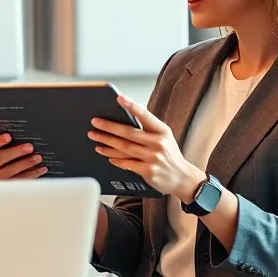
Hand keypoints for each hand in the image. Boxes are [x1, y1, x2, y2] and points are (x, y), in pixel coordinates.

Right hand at [0, 132, 46, 179]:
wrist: (10, 169)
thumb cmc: (11, 152)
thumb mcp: (8, 146)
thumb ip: (13, 140)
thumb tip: (27, 132)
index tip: (8, 136)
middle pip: (0, 158)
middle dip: (16, 152)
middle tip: (30, 147)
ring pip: (10, 171)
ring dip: (26, 163)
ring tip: (38, 157)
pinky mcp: (10, 185)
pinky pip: (21, 180)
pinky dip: (33, 173)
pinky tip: (42, 168)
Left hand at [88, 96, 205, 200]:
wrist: (182, 178)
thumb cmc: (169, 155)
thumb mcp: (164, 137)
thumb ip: (148, 129)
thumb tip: (123, 118)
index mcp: (162, 131)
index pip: (145, 115)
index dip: (131, 106)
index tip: (119, 98)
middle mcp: (158, 143)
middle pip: (128, 133)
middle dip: (109, 127)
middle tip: (95, 122)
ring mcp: (153, 158)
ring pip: (124, 147)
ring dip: (107, 142)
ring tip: (94, 137)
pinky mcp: (148, 171)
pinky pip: (126, 163)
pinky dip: (115, 158)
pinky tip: (106, 155)